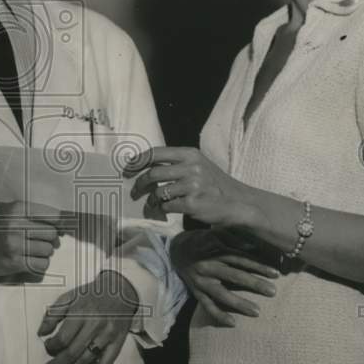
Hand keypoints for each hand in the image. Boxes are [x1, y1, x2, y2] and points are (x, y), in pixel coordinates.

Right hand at [0, 200, 61, 282]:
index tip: (61, 229)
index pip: (52, 216)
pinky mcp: (15, 262)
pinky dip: (41, 264)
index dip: (61, 224)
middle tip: (43, 241)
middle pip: (52, 234)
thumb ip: (35, 214)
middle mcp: (16, 226)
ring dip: (45, 253)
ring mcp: (15, 245)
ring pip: (48, 250)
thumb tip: (64, 226)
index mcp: (17, 209)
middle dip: (51, 240)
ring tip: (33, 251)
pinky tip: (31, 260)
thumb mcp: (12, 212)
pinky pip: (42, 265)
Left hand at [37, 270, 137, 363]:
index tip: (47, 347)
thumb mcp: (69, 297)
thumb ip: (53, 314)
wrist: (120, 292)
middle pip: (72, 352)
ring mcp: (107, 336)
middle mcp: (95, 325)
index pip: (62, 338)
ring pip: (86, 360)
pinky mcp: (117, 344)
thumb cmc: (90, 295)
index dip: (51, 347)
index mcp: (80, 312)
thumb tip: (41, 333)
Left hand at [126, 146, 256, 228]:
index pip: (156, 153)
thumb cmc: (212, 184)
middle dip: (139, 184)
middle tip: (134, 192)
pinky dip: (164, 209)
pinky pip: (168, 206)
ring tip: (152, 204)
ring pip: (158, 192)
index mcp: (189, 154)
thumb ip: (175, 164)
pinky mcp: (193, 203)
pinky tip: (167, 209)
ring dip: (151, 200)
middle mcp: (191, 167)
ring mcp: (193, 185)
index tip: (127, 169)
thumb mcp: (197, 165)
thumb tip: (143, 168)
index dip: (137, 161)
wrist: (237, 202)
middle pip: (153, 174)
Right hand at [169, 229, 278, 326]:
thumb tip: (253, 246)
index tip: (276, 274)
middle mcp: (208, 266)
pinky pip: (207, 306)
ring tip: (257, 312)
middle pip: (234, 276)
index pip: (240, 259)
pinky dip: (219, 315)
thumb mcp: (215, 234)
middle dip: (255, 284)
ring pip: (221, 294)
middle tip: (273, 292)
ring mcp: (201, 281)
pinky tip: (233, 323)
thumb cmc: (201, 241)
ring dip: (239, 304)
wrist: (176, 249)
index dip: (258, 266)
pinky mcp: (195, 292)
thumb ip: (233, 238)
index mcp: (214, 251)